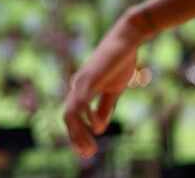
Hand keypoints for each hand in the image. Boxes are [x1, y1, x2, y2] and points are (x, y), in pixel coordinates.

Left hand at [63, 20, 140, 158]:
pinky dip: (84, 115)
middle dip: (76, 139)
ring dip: (78, 133)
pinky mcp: (90, 77)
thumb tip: (97, 129)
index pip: (72, 116)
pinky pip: (81, 100)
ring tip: (90, 148)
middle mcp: (78, 85)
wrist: (127, 39)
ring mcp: (82, 81)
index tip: (87, 152)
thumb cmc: (120, 62)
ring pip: (71, 112)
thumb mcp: (113, 90)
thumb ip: (104, 108)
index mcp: (82, 89)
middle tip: (88, 155)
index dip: (77, 135)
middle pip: (68, 117)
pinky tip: (93, 126)